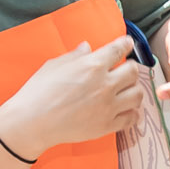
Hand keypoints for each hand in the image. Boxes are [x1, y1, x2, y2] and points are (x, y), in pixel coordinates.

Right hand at [0, 40, 148, 155]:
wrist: (32, 122)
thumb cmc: (38, 91)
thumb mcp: (54, 66)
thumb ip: (75, 56)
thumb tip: (87, 48)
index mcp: (92, 66)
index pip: (118, 49)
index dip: (126, 44)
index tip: (128, 43)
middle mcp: (105, 85)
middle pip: (133, 72)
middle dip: (130, 68)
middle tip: (125, 69)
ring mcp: (108, 106)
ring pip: (137, 95)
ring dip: (134, 90)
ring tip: (126, 90)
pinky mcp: (107, 125)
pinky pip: (131, 118)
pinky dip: (132, 113)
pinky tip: (126, 110)